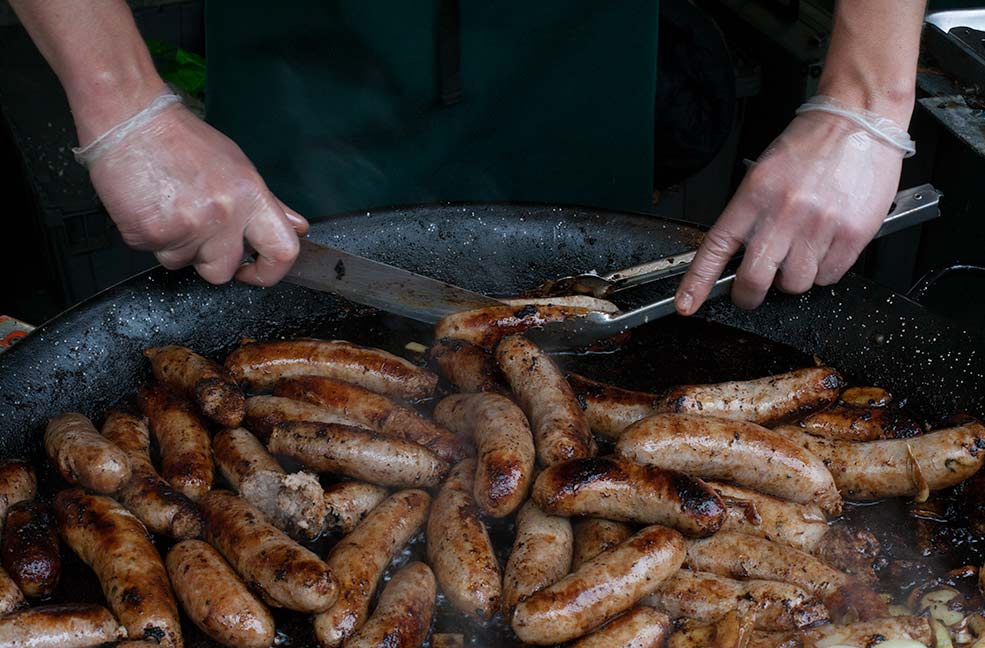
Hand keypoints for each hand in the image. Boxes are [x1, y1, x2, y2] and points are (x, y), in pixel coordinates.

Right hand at [86, 102, 308, 284]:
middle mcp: (224, 215)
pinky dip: (150, 238)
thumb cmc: (182, 141)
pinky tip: (150, 208)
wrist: (131, 121)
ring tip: (169, 209)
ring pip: (184, 264)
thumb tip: (296, 228)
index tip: (255, 271)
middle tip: (196, 230)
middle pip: (223, 271)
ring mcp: (186, 227)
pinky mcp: (150, 233)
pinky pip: (154, 254)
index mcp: (251, 197)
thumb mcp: (238, 167)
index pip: (282, 250)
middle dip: (209, 259)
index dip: (271, 271)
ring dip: (176, 246)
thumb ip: (269, 205)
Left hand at [675, 110, 903, 313]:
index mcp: (754, 196)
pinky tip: (825, 244)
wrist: (858, 120)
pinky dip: (823, 271)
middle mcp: (784, 214)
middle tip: (752, 291)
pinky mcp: (852, 235)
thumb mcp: (763, 174)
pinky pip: (828, 277)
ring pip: (794, 284)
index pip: (716, 248)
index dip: (698, 282)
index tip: (687, 305)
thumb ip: (749, 215)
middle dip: (748, 295)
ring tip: (801, 250)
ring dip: (793, 278)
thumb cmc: (809, 146)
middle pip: (754, 280)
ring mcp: (819, 226)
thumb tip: (736, 258)